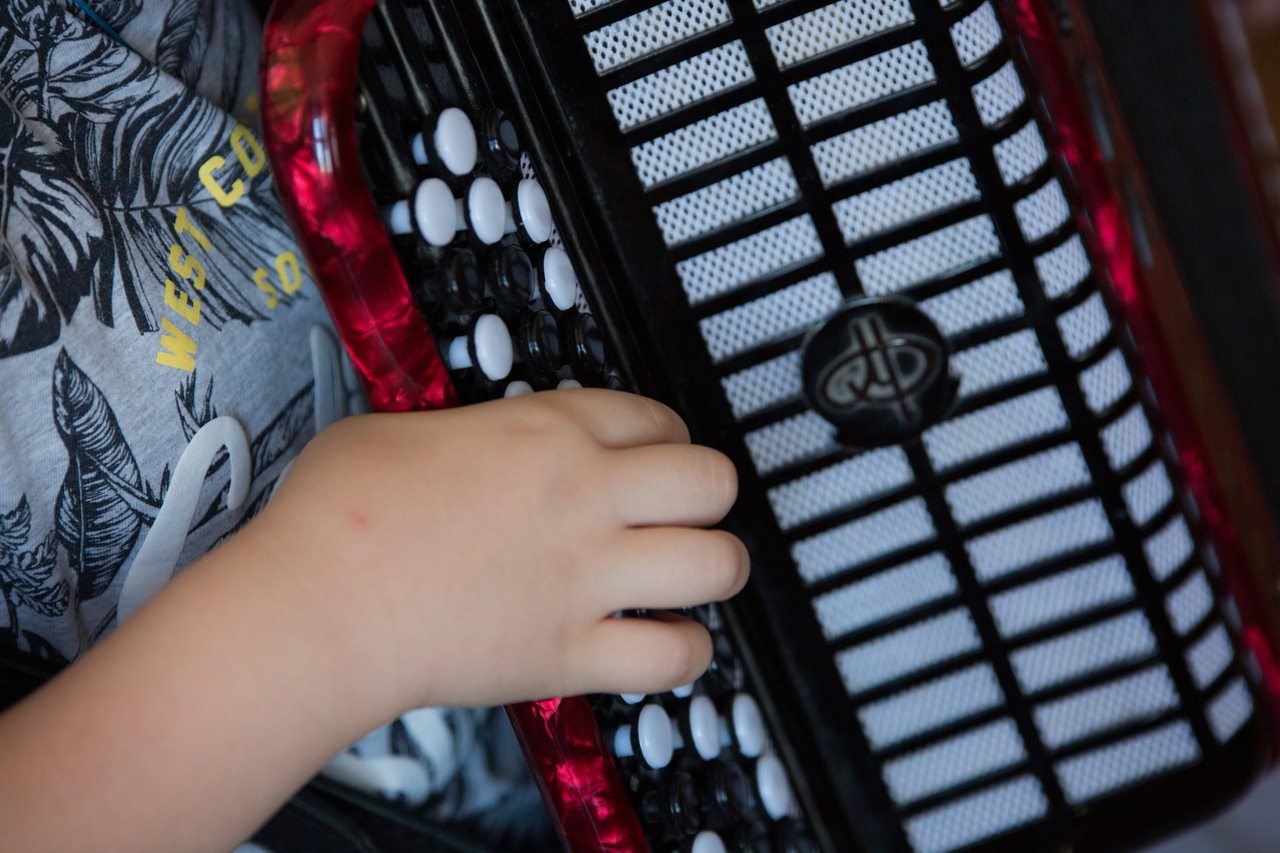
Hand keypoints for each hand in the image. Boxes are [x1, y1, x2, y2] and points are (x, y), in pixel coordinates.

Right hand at [249, 388, 746, 711]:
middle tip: (684, 511)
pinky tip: (667, 642)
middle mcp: (584, 498)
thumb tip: (470, 446)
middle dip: (708, 494)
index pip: (656, 418)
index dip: (668, 437)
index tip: (657, 455)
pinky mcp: (570, 654)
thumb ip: (465, 431)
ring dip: (713, 568)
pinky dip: (684, 652)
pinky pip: (673, 657)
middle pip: (712, 481)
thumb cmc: (337, 516)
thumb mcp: (400, 428)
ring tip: (691, 576)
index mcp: (548, 433)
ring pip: (716, 564)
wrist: (316, 605)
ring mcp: (586, 578)